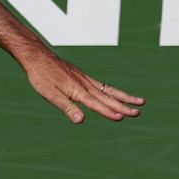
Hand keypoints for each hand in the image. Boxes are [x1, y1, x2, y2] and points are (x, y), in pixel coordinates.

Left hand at [20, 50, 144, 123]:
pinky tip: (117, 94)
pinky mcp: (83, 77)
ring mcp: (86, 80)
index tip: (122, 117)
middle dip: (123, 106)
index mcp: (78, 91)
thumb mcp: (51, 95)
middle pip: (108, 98)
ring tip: (140, 101)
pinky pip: (103, 85)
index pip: (97, 104)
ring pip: (109, 90)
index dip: (109, 112)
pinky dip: (113, 91)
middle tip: (138, 112)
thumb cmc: (42, 77)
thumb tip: (81, 121)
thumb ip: (67, 108)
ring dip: (124, 97)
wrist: (39, 57)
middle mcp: (86, 85)